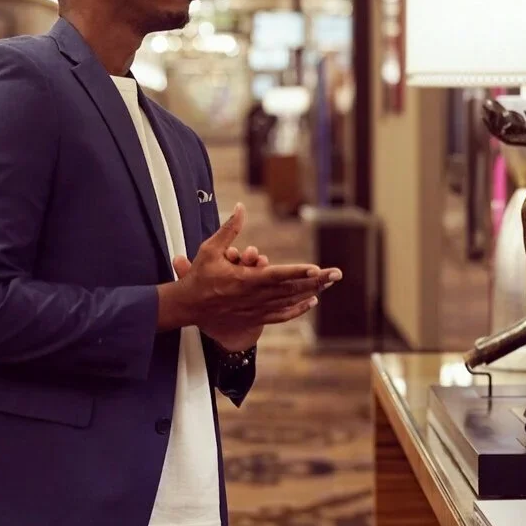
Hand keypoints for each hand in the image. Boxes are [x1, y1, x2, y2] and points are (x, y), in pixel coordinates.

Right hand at [158, 202, 341, 334]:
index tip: (316, 269)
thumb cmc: (199, 276)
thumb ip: (229, 229)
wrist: (188, 307)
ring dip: (311, 292)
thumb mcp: (210, 249)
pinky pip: (281, 315)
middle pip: (291, 289)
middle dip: (316, 281)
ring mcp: (256, 309)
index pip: (277, 275)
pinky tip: (311, 301)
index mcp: (245, 280)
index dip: (298, 272)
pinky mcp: (255, 317)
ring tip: (329, 283)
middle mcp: (255, 297)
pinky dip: (298, 309)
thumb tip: (241, 207)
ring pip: (290, 302)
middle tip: (336, 274)